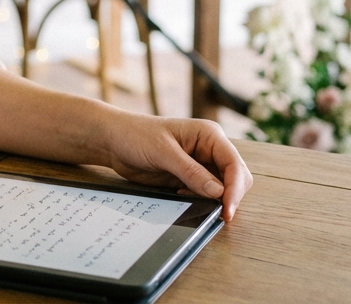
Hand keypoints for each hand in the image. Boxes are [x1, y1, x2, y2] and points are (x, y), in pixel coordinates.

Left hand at [103, 112, 252, 221]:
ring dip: (215, 199)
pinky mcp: (190, 177)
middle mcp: (210, 149)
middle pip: (236, 178)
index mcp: (209, 135)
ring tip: (191, 198)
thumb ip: (191, 172)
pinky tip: (182, 194)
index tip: (227, 209)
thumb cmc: (136, 135)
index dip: (235, 188)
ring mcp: (201, 164)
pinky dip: (201, 199)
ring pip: (223, 188)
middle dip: (230, 196)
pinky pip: (206, 193)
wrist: (114, 141)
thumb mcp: (163, 152)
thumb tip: (219, 192)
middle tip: (218, 214)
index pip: (234, 164)